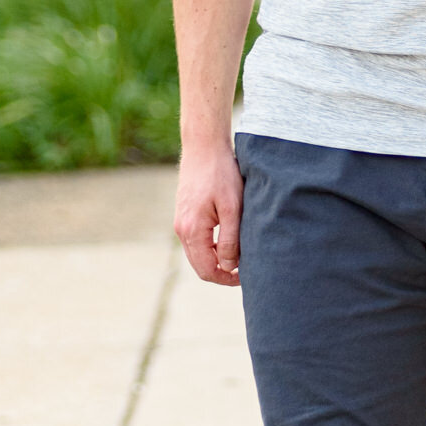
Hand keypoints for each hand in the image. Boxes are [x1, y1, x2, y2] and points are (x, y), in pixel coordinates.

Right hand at [174, 140, 242, 284]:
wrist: (204, 146)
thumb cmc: (221, 173)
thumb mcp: (232, 207)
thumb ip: (230, 240)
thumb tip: (229, 267)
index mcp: (192, 231)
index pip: (207, 270)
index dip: (226, 279)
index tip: (245, 276)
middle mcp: (182, 230)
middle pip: (200, 266)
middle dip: (221, 273)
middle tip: (244, 271)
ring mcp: (181, 222)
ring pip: (197, 254)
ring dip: (216, 260)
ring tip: (239, 255)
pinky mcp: (184, 214)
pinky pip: (196, 241)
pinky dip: (210, 247)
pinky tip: (227, 240)